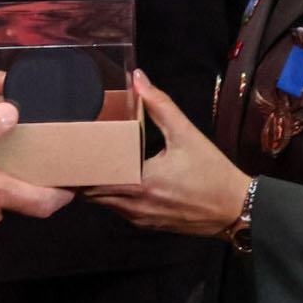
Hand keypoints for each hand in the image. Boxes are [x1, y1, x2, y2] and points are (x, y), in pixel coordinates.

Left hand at [82, 70, 248, 237]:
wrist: (236, 209)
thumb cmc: (213, 173)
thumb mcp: (187, 134)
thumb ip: (160, 105)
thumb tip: (138, 78)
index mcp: (139, 184)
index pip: (91, 180)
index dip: (76, 167)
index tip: (66, 150)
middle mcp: (134, 206)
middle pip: (91, 193)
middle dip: (81, 174)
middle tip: (71, 152)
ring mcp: (139, 218)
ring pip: (103, 203)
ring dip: (95, 185)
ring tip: (88, 160)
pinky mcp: (147, 223)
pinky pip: (118, 209)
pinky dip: (111, 194)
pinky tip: (113, 176)